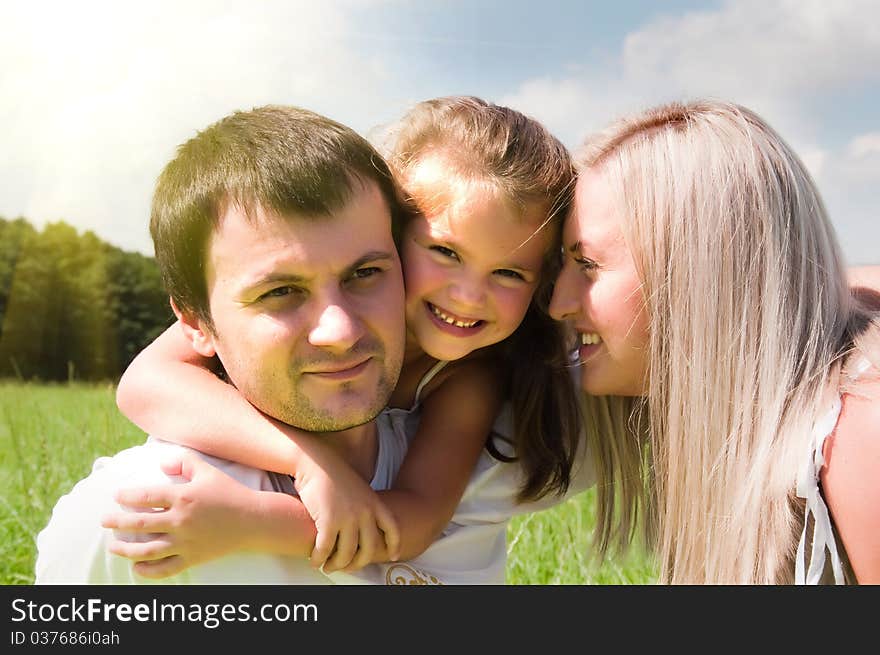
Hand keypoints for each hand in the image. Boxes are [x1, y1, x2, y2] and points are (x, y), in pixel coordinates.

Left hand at [101, 452, 259, 577]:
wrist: (253, 519)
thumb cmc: (230, 492)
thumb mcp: (207, 471)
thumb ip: (183, 462)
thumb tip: (160, 465)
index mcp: (183, 497)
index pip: (145, 497)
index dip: (127, 496)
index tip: (116, 496)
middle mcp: (180, 520)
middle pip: (140, 524)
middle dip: (118, 522)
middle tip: (105, 520)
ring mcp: (186, 541)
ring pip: (147, 549)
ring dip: (126, 549)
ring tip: (113, 546)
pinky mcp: (193, 557)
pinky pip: (165, 568)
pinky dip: (148, 571)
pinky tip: (136, 568)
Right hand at [292, 446, 400, 572]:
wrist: (315, 462)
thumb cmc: (333, 475)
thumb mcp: (358, 489)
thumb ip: (365, 507)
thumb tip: (362, 526)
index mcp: (375, 504)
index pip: (392, 529)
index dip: (394, 545)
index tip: (392, 556)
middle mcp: (365, 513)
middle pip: (368, 550)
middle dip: (357, 564)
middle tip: (345, 567)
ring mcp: (348, 518)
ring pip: (346, 554)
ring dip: (335, 564)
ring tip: (327, 565)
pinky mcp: (328, 522)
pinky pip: (326, 550)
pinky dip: (319, 559)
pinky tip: (315, 560)